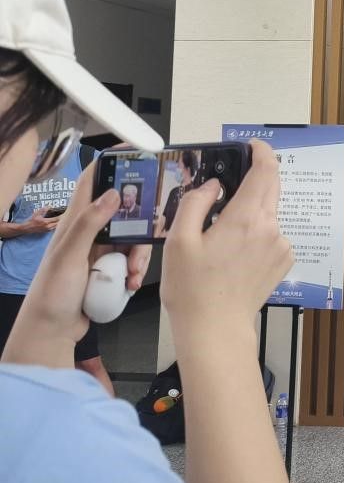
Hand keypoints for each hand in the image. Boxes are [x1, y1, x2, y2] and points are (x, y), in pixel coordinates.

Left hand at [1, 163, 151, 367]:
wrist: (52, 330)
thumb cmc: (52, 293)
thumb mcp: (69, 255)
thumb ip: (89, 223)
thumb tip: (114, 193)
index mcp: (76, 220)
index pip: (94, 179)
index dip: (113, 161)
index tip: (138, 151)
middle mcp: (91, 230)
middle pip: (126, 211)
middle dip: (142, 222)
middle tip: (152, 230)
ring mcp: (101, 250)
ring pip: (134, 238)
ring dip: (139, 254)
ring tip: (133, 273)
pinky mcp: (110, 268)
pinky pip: (133, 260)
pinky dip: (137, 270)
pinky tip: (131, 283)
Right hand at [24, 208, 59, 233]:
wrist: (26, 228)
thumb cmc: (31, 221)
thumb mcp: (36, 214)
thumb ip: (43, 210)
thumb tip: (49, 206)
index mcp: (46, 222)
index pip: (56, 219)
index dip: (60, 216)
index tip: (63, 213)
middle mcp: (47, 226)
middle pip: (57, 223)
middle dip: (60, 219)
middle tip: (61, 216)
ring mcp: (47, 229)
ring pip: (56, 226)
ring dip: (57, 223)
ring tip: (58, 219)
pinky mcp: (46, 231)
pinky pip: (53, 229)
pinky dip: (55, 226)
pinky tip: (54, 223)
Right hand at [161, 141, 290, 347]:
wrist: (215, 329)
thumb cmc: (193, 289)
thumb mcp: (180, 240)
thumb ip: (196, 203)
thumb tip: (213, 184)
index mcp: (246, 218)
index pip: (266, 171)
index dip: (262, 152)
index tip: (252, 146)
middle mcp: (271, 228)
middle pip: (270, 189)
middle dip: (252, 181)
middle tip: (227, 189)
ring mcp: (281, 245)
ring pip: (269, 213)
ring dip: (250, 213)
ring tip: (222, 236)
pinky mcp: (284, 260)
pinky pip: (272, 235)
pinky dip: (257, 233)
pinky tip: (235, 254)